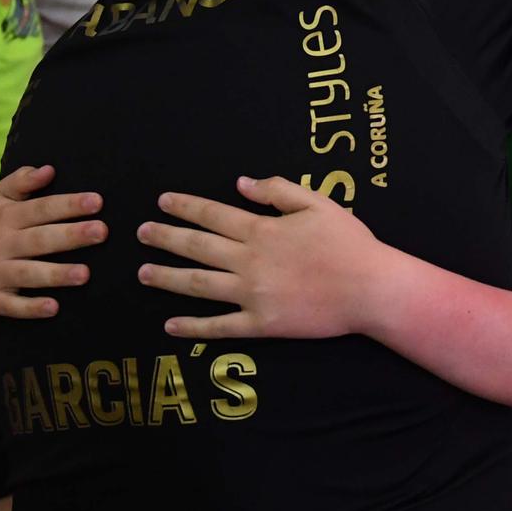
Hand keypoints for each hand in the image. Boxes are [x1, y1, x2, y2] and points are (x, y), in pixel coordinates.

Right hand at [0, 165, 105, 321]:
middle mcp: (0, 244)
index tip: (97, 201)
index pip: (41, 208)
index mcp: (6, 217)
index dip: (68, 204)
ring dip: (56, 274)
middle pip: (39, 239)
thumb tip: (49, 169)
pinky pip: (12, 306)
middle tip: (102, 231)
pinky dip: (31, 308)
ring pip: (28, 273)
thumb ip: (21, 181)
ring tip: (86, 274)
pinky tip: (54, 308)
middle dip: (70, 235)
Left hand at [136, 175, 391, 338]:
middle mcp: (249, 261)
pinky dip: (193, 327)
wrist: (371, 288)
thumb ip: (278, 190)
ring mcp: (252, 294)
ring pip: (199, 285)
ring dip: (167, 278)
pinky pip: (220, 326)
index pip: (213, 214)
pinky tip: (170, 325)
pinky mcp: (261, 323)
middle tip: (140, 233)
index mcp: (262, 230)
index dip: (185, 206)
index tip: (163, 202)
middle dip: (164, 238)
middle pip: (196, 247)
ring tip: (143, 273)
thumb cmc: (350, 243)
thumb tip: (241, 183)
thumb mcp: (318, 203)